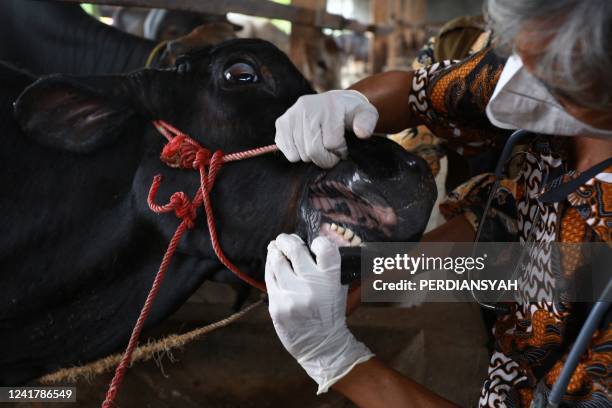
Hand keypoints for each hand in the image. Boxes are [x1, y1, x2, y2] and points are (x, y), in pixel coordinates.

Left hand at [265, 233, 373, 393]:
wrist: (321, 345)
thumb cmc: (331, 314)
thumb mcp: (340, 289)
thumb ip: (332, 267)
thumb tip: (316, 243)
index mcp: (331, 281)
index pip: (325, 248)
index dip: (318, 241)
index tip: (313, 243)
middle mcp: (311, 286)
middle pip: (294, 249)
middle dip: (287, 239)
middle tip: (285, 239)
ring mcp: (291, 296)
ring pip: (276, 261)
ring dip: (275, 251)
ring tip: (276, 248)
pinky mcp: (276, 305)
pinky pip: (269, 278)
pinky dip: (270, 268)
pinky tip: (273, 265)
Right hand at [274, 90, 378, 167]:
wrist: (334, 103)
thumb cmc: (350, 113)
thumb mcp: (366, 114)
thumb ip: (368, 122)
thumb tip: (362, 133)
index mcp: (329, 105)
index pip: (332, 143)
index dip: (340, 151)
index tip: (343, 147)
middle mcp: (306, 107)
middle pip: (313, 151)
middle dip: (325, 158)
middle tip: (331, 151)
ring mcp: (291, 115)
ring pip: (300, 154)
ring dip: (312, 157)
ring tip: (320, 146)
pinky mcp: (281, 123)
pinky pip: (288, 152)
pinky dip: (298, 154)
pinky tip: (307, 144)